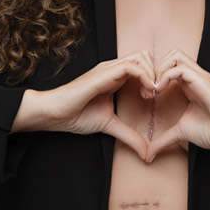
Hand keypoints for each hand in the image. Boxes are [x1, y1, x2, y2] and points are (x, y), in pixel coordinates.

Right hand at [12, 51, 156, 159]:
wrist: (53, 114)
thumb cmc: (76, 115)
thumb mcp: (110, 125)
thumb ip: (129, 136)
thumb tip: (146, 153)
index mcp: (115, 77)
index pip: (143, 66)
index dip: (154, 78)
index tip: (154, 98)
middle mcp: (113, 69)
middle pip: (146, 56)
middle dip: (157, 73)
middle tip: (155, 94)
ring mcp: (108, 69)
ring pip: (142, 57)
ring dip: (152, 74)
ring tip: (150, 94)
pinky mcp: (104, 73)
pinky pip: (132, 66)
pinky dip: (145, 77)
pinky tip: (146, 93)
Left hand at [146, 49, 209, 159]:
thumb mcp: (181, 133)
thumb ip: (164, 139)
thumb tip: (148, 154)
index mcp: (190, 85)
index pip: (170, 65)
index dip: (155, 76)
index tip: (147, 95)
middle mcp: (195, 77)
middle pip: (172, 54)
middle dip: (155, 68)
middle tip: (149, 88)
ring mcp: (200, 77)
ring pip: (175, 55)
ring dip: (159, 70)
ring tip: (154, 89)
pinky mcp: (203, 81)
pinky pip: (179, 68)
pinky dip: (164, 76)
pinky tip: (160, 91)